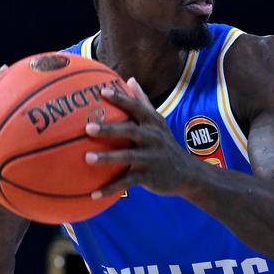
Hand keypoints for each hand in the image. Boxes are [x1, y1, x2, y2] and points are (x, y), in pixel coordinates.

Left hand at [85, 77, 197, 197]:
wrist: (186, 172)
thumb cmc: (164, 143)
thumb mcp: (158, 121)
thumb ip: (143, 101)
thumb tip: (130, 79)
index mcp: (152, 123)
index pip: (136, 107)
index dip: (120, 99)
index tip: (102, 92)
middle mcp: (153, 137)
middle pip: (130, 130)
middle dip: (110, 129)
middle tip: (88, 127)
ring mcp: (151, 157)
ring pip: (127, 157)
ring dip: (107, 158)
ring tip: (87, 158)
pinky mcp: (149, 176)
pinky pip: (127, 182)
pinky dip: (110, 188)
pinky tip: (93, 194)